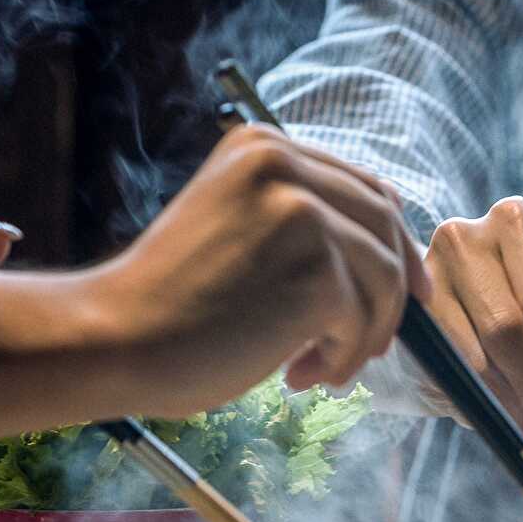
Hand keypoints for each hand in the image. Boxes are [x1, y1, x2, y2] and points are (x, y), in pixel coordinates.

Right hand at [79, 124, 430, 413]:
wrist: (116, 339)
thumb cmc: (172, 304)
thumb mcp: (237, 230)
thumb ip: (299, 221)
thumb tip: (392, 248)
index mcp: (262, 146)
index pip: (363, 187)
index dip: (393, 241)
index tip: (406, 290)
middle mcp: (284, 165)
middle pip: (386, 226)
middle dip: (393, 292)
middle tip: (371, 345)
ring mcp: (303, 213)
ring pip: (386, 277)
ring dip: (363, 334)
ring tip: (319, 368)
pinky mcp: (317, 267)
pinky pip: (364, 319)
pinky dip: (342, 356)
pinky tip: (298, 375)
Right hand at [422, 196, 522, 463]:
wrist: (476, 328)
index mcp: (519, 222)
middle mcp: (466, 236)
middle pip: (505, 327)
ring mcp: (424, 273)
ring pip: (473, 356)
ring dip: (510, 404)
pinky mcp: (404, 314)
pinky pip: (446, 370)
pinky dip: (479, 402)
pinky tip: (499, 420)